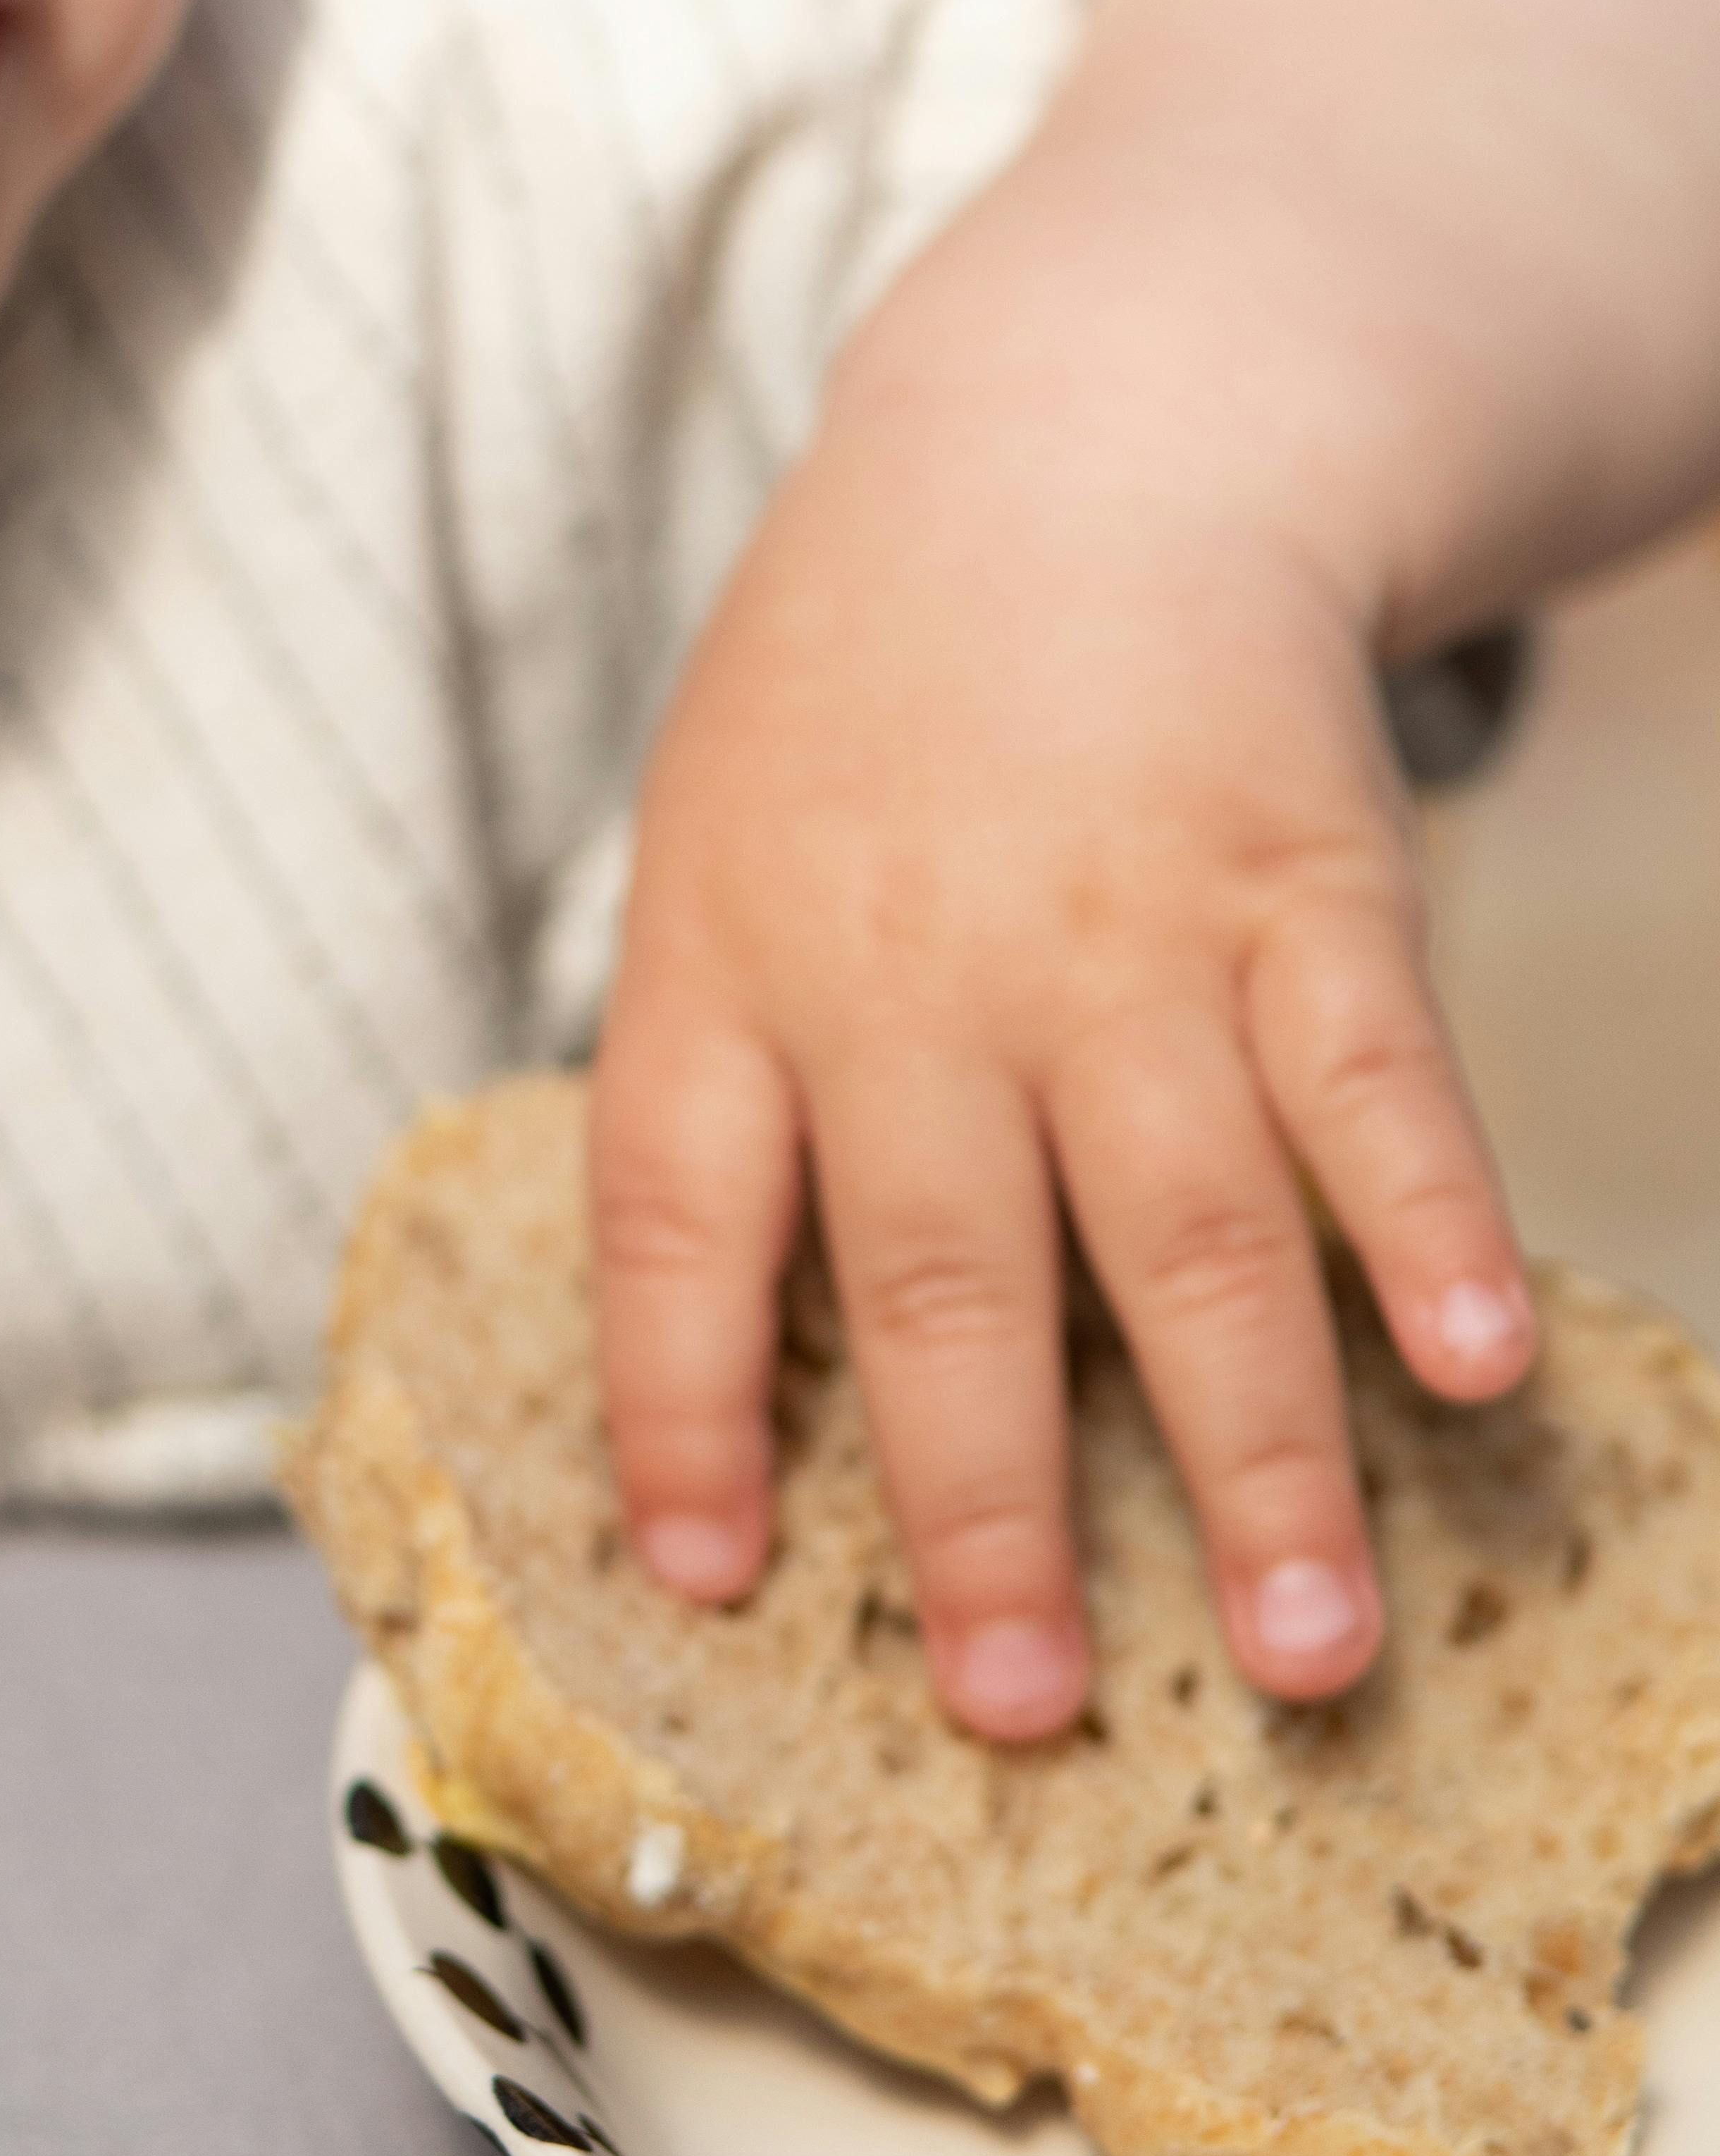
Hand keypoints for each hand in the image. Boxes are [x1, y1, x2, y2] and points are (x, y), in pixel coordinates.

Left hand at [588, 383, 1535, 1745]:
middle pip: (940, 1271)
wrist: (1071, 445)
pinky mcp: (1301, 879)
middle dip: (986, 1508)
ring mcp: (1120, 927)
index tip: (706, 1583)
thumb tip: (719, 1372)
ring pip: (1186, 1224)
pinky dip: (1427, 1220)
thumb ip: (730, 1073)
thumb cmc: (870, 683)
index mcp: (736, 956)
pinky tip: (1476, 1363)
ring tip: (1302, 1652)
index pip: (678, 1220)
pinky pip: (1369, 1073)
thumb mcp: (716, 833)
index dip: (682, 1407)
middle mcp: (916, 967)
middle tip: (1023, 1709)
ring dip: (1253, 1452)